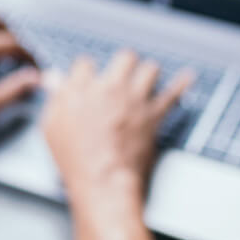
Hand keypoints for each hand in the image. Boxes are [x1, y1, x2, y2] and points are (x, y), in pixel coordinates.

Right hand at [42, 50, 192, 202]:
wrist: (103, 181)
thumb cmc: (76, 159)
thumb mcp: (51, 126)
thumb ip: (56, 97)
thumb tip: (54, 79)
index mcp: (82, 89)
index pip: (85, 64)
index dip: (87, 72)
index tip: (88, 78)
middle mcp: (110, 88)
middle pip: (123, 58)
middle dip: (122, 64)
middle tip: (121, 74)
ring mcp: (135, 100)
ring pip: (149, 69)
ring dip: (147, 73)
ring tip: (146, 78)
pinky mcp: (153, 116)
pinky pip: (173, 94)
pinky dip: (182, 84)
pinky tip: (188, 77)